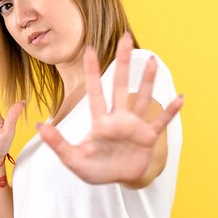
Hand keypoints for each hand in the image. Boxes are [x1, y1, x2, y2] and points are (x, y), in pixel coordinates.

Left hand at [35, 33, 183, 184]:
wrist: (119, 180)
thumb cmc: (96, 169)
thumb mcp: (73, 159)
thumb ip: (57, 144)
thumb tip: (38, 126)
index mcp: (100, 122)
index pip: (95, 93)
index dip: (92, 72)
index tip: (89, 49)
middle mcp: (118, 118)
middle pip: (119, 85)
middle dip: (122, 62)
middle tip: (125, 38)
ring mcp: (134, 126)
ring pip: (141, 98)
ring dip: (147, 80)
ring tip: (152, 60)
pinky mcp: (148, 137)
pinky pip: (160, 122)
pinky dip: (170, 111)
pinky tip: (180, 97)